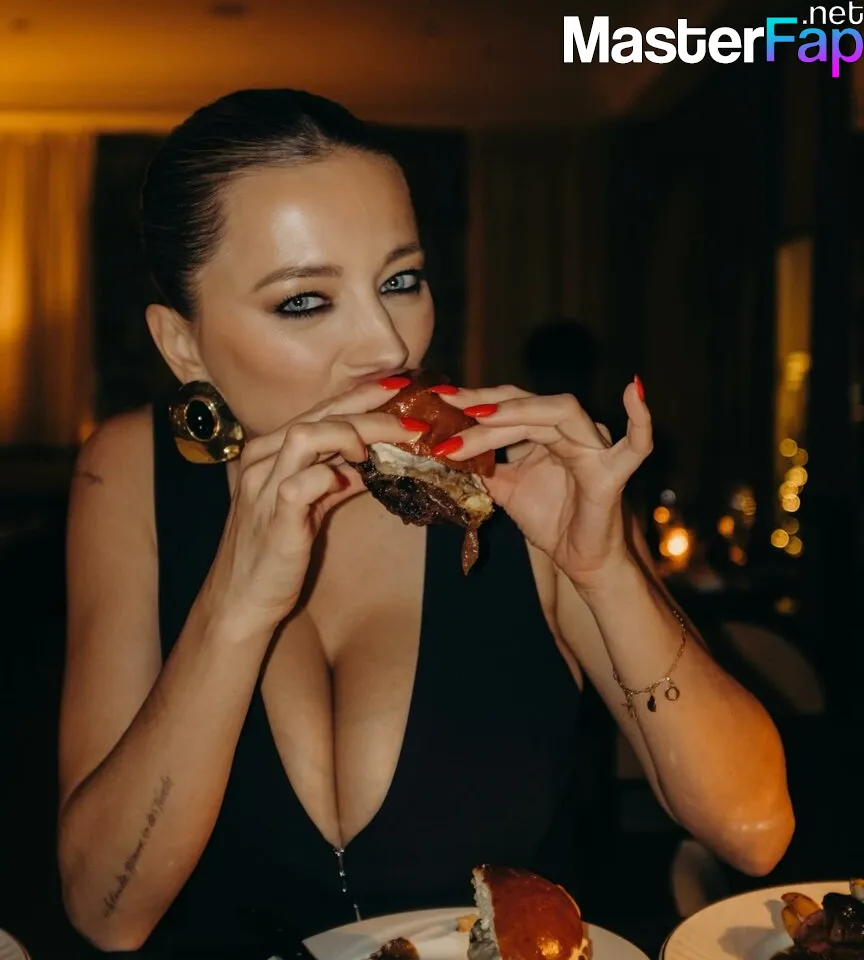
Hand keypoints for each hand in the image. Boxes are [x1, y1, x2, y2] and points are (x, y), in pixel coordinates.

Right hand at [201, 380, 427, 635]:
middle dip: (370, 409)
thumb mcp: (310, 506)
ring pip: (307, 436)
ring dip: (352, 433)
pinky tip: (355, 480)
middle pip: (319, 416)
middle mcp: (262, 459)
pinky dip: (332, 476)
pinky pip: (302, 483)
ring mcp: (263, 485)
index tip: (400, 390)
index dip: (362, 397)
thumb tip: (376, 459)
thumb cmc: (276, 554)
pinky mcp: (273, 516)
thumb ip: (337, 478)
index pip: (320, 410)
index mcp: (269, 451)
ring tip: (386, 445)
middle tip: (413, 415)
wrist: (241, 600)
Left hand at [433, 379, 651, 584]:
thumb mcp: (505, 490)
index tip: (440, 399)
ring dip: (514, 416)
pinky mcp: (612, 473)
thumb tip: (446, 448)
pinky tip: (634, 391)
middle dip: (486, 406)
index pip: (511, 406)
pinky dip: (640, 419)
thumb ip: (483, 467)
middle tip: (450, 407)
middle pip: (528, 406)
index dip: (477, 400)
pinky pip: (635, 446)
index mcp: (547, 433)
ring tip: (477, 419)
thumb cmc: (550, 521)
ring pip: (558, 415)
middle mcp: (571, 432)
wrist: (578, 561)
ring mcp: (594, 449)